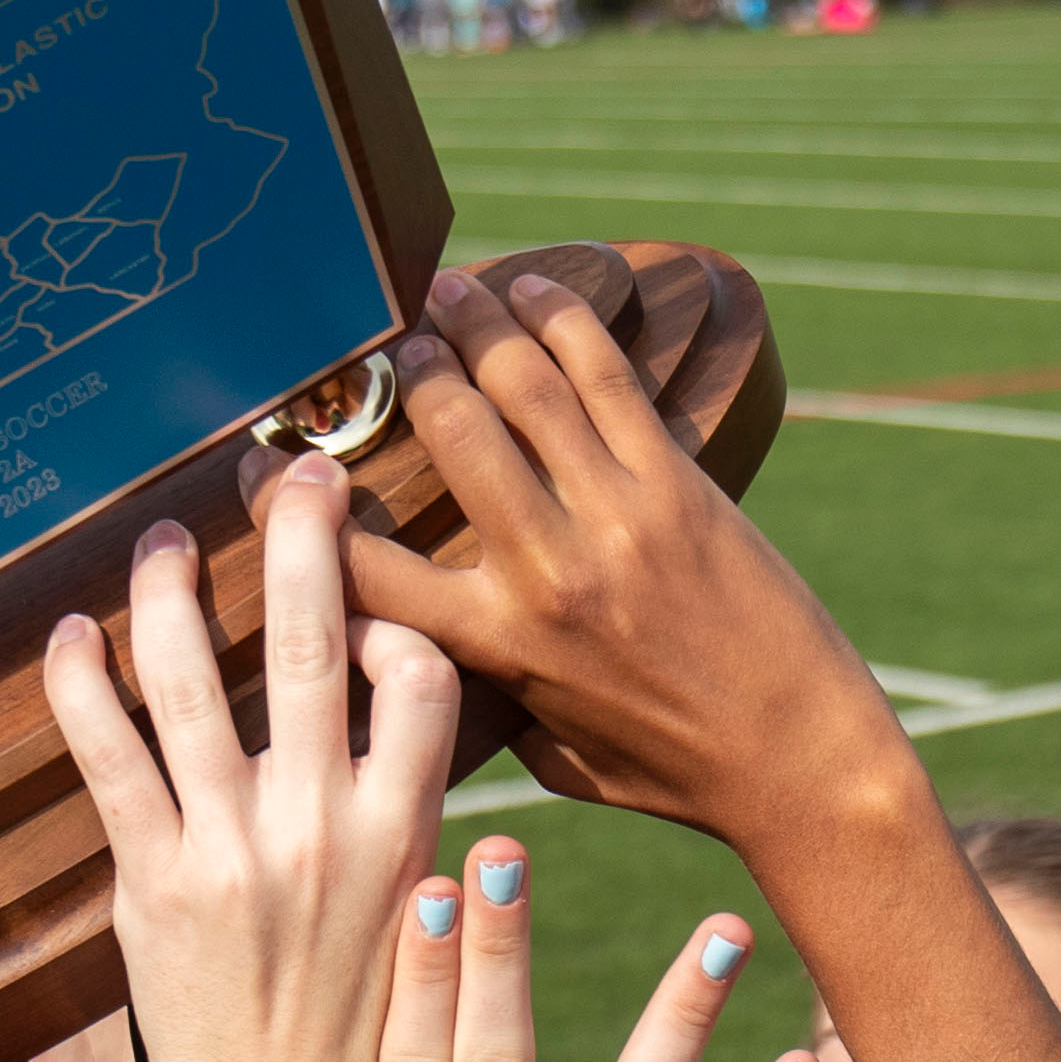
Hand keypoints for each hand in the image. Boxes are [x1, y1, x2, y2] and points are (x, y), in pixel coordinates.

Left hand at [39, 469, 455, 1061]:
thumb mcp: (413, 912)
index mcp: (406, 833)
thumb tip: (391, 706)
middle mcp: (324, 828)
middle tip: (291, 477)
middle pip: (310, 642)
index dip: (396, 624)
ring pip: (191, 679)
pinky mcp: (152, 878)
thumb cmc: (354, 1024)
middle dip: (302, 539)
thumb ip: (402, 811)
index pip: (418, 679)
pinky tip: (72, 637)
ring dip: (170, 591)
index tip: (369, 608)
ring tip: (162, 544)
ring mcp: (233, 848)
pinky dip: (81, 682)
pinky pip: (106, 753)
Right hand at [348, 270, 911, 859]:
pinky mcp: (679, 485)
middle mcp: (547, 571)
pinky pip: (607, 378)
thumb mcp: (549, 753)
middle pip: (449, 435)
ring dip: (476, 324)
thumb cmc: (671, 771)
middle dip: (406, 374)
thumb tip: (427, 659)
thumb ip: (485, 692)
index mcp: (498, 645)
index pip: (363, 568)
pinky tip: (532, 291)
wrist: (798, 758)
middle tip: (386, 343)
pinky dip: (563, 322)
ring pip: (525, 387)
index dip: (292, 510)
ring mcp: (617, 518)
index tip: (262, 463)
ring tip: (445, 291)